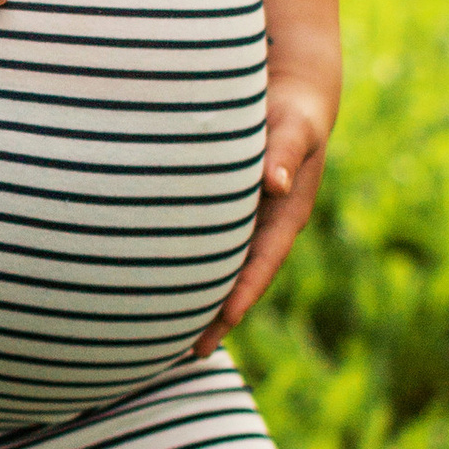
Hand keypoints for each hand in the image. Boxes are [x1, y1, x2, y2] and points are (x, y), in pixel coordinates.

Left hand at [191, 68, 337, 356]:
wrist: (290, 96)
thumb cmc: (292, 110)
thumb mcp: (294, 127)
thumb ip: (285, 151)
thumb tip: (276, 184)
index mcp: (286, 215)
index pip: (263, 263)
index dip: (244, 292)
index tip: (225, 321)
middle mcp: (266, 227)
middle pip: (239, 280)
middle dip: (218, 315)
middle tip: (190, 352)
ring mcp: (246, 223)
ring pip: (220, 268)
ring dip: (199, 299)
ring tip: (167, 338)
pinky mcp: (225, 212)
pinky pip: (205, 247)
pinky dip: (186, 268)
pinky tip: (155, 285)